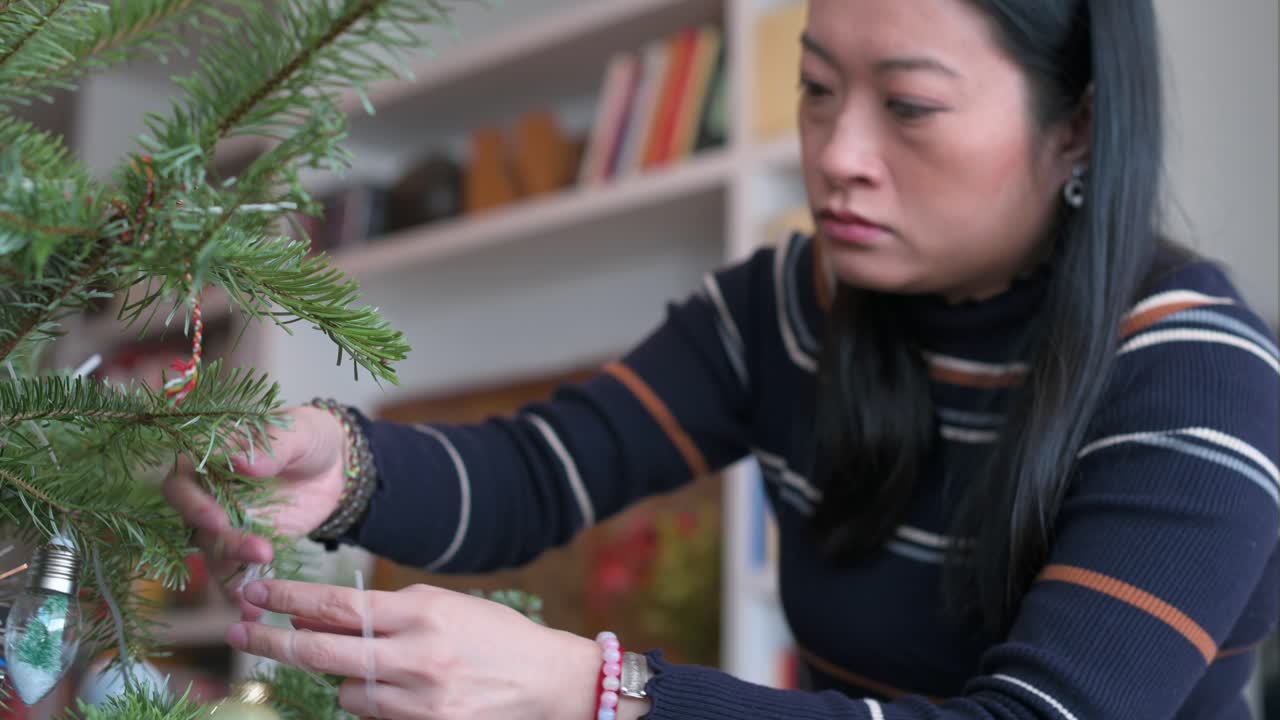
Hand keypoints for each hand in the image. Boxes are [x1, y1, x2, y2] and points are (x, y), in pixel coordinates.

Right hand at [162, 405, 348, 616]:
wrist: (337, 468)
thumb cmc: (309, 438)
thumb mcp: (298, 433)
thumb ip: (270, 444)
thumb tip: (241, 461)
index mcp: (208, 462)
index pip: (180, 485)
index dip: (192, 505)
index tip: (218, 519)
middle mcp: (208, 497)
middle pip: (196, 529)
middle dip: (223, 544)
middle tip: (259, 550)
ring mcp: (226, 527)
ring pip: (215, 557)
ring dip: (235, 572)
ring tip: (264, 584)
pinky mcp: (246, 549)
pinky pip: (235, 577)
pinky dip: (242, 596)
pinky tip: (256, 613)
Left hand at [227, 579, 602, 719]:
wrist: (550, 682)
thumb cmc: (497, 636)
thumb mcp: (446, 606)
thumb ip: (389, 612)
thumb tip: (323, 615)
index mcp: (423, 611)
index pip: (338, 605)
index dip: (289, 599)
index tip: (254, 593)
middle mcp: (417, 655)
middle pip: (323, 650)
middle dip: (272, 640)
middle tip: (237, 632)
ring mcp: (420, 698)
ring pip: (345, 690)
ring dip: (344, 678)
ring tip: (375, 667)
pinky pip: (374, 715)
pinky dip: (373, 702)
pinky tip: (396, 690)